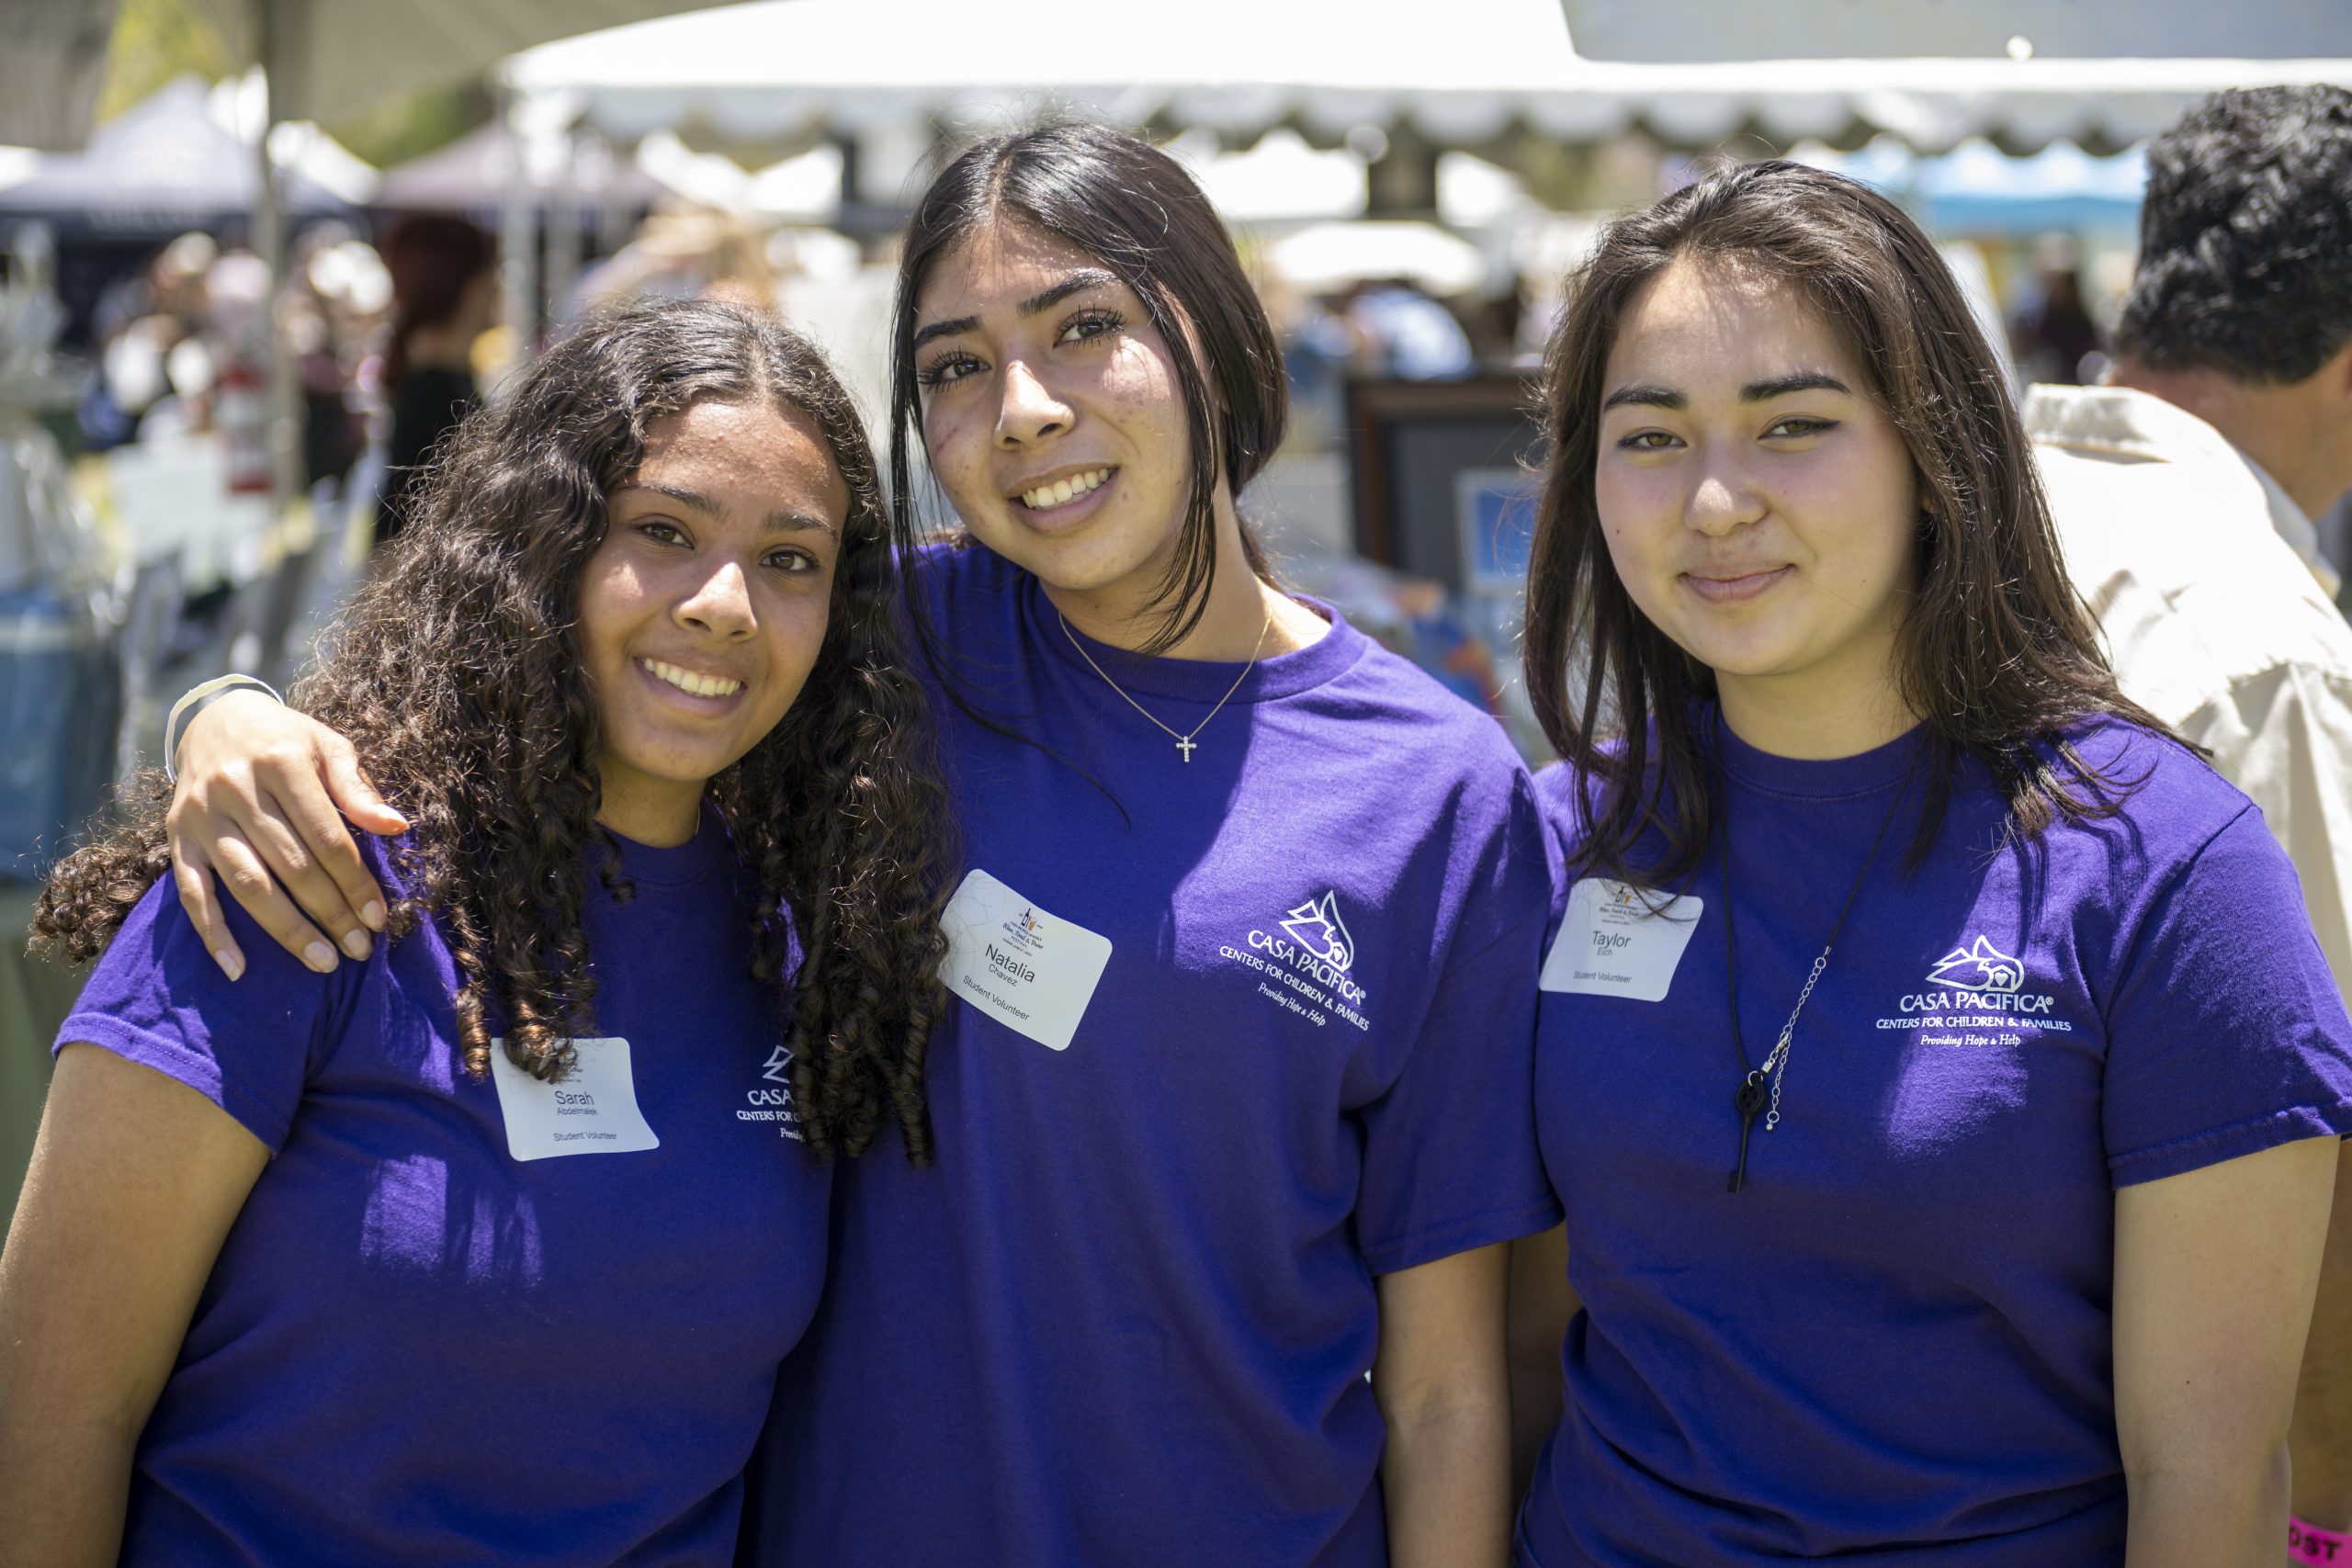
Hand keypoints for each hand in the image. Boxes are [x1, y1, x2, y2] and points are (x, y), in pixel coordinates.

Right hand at [164, 690, 409, 979]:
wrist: (215, 720)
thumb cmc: (286, 740)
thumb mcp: (328, 747)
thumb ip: (358, 789)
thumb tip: (397, 827)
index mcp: (281, 762)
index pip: (326, 837)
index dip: (355, 882)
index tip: (379, 918)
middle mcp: (236, 789)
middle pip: (291, 866)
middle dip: (331, 913)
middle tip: (359, 950)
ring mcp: (201, 816)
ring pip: (247, 885)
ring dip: (286, 930)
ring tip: (323, 962)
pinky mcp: (176, 837)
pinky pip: (191, 892)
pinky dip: (212, 934)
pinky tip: (238, 968)